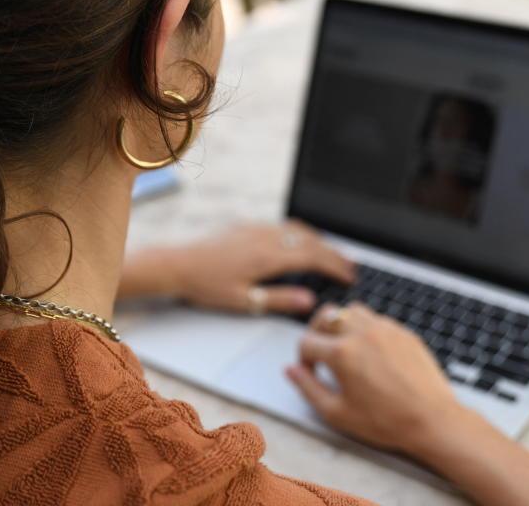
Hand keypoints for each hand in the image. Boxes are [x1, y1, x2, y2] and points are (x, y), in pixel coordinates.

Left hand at [169, 221, 355, 314]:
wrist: (177, 264)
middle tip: (352, 266)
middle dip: (333, 253)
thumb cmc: (207, 287)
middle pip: (310, 241)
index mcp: (268, 257)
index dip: (335, 266)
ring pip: (298, 230)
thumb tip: (311, 301)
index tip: (350, 276)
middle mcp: (266, 237)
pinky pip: (282, 226)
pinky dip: (301, 234)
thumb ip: (280, 300)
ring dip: (319, 242)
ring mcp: (257, 228)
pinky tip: (302, 242)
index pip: (313, 257)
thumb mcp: (245, 301)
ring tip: (334, 254)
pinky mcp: (247, 225)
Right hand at [286, 302, 472, 454]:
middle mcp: (362, 333)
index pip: (307, 342)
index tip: (310, 372)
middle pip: (326, 315)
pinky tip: (371, 352)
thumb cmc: (386, 421)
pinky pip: (377, 319)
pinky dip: (366, 329)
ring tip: (344, 346)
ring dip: (341, 324)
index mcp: (341, 353)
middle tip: (320, 353)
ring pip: (352, 310)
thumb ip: (307, 388)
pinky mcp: (404, 332)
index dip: (302, 359)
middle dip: (316, 332)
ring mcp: (385, 329)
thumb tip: (292, 370)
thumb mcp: (336, 413)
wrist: (432, 420)